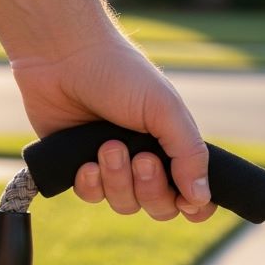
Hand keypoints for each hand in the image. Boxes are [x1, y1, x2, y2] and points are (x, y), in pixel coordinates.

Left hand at [11, 37, 215, 221]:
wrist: (63, 57)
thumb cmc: (121, 75)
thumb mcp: (166, 111)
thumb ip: (190, 155)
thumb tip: (201, 199)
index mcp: (174, 147)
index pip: (196, 194)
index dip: (194, 205)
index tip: (185, 200)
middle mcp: (147, 162)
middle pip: (160, 207)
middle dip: (151, 188)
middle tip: (141, 158)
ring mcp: (113, 167)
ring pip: (126, 204)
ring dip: (118, 180)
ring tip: (107, 146)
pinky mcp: (79, 167)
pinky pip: (92, 197)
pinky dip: (91, 184)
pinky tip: (86, 162)